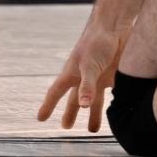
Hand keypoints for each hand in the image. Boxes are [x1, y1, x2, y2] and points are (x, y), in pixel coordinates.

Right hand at [36, 13, 129, 132]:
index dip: (48, 106)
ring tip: (92, 130)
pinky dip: (112, 105)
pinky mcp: (114, 76)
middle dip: (70, 113)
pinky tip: (116, 113)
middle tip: (66, 127)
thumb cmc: (97, 42)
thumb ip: (87, 86)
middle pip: (75, 99)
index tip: (40, 118)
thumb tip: (83, 106)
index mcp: (72, 74)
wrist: (116, 26)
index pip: (56, 93)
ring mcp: (99, 77)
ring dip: (93, 114)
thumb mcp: (90, 65)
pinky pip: (111, 95)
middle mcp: (84, 78)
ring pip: (94, 101)